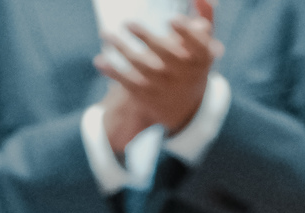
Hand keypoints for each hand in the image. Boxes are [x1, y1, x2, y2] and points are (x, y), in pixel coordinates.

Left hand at [98, 0, 220, 152]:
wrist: (185, 105)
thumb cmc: (193, 61)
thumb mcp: (204, 41)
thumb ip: (205, 14)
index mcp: (201, 56)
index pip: (198, 45)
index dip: (186, 33)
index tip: (172, 19)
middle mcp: (184, 73)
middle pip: (165, 55)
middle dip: (146, 38)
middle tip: (128, 22)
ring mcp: (165, 86)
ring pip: (142, 68)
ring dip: (122, 51)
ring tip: (105, 34)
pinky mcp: (148, 96)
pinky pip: (128, 84)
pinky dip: (113, 73)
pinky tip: (99, 61)